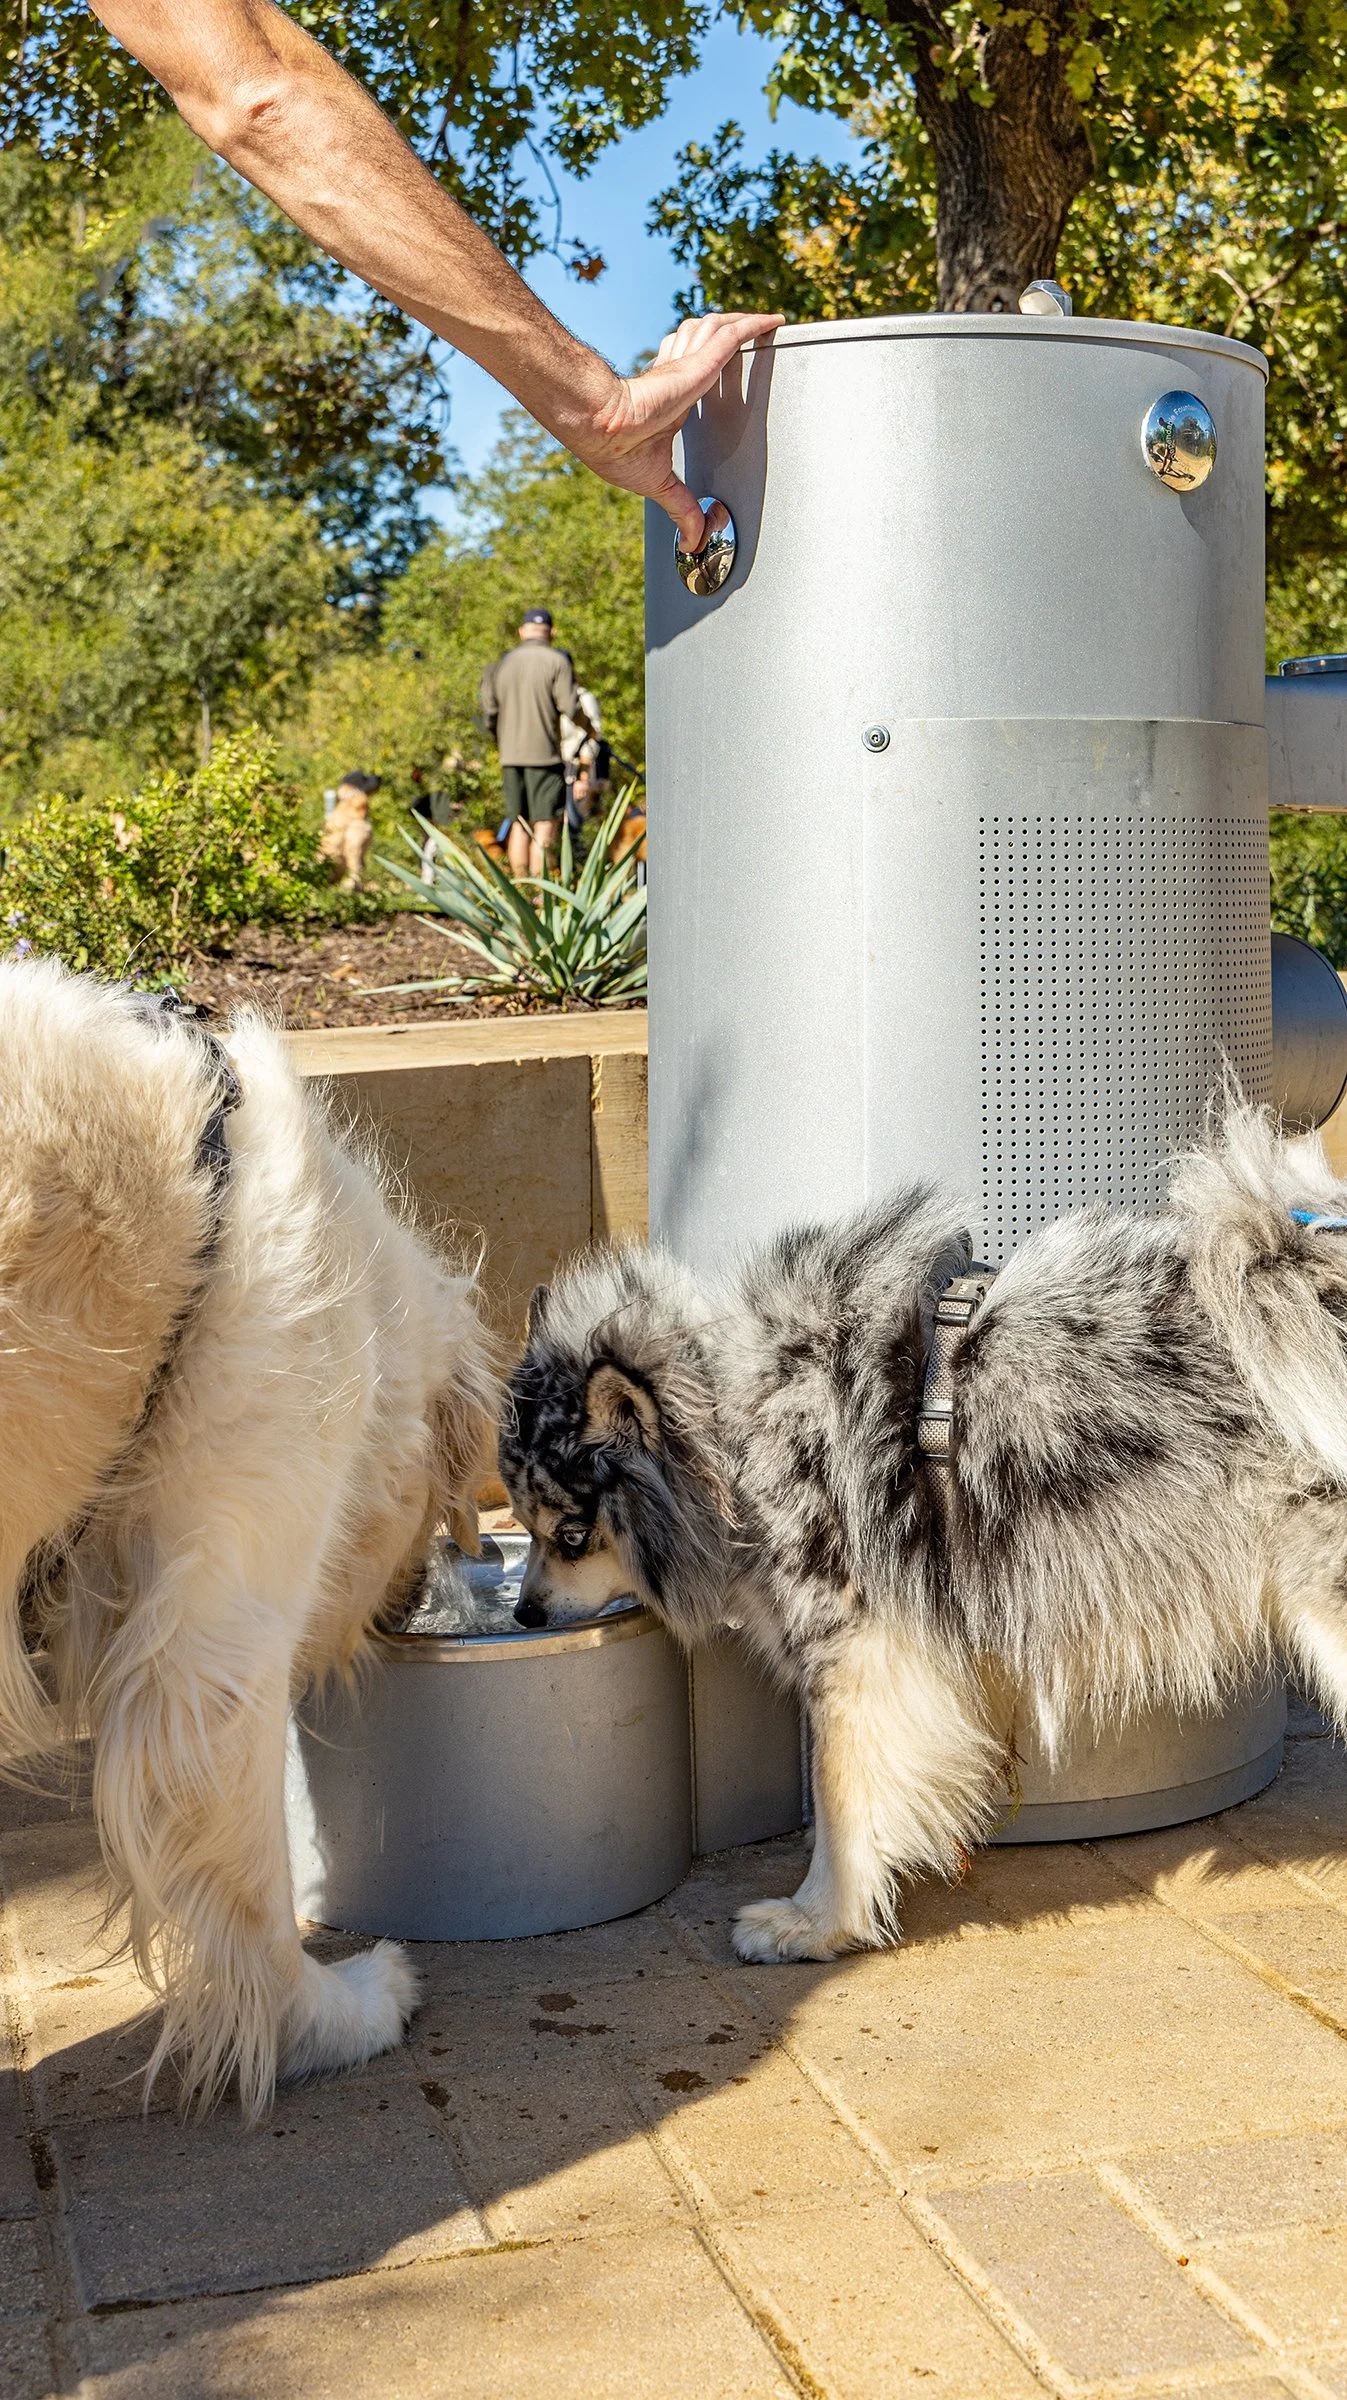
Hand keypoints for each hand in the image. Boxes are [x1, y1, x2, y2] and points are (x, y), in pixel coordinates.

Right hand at [575, 311, 784, 552]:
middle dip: (726, 333)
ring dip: (739, 323)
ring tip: (762, 322)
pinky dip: (755, 325)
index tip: (718, 377)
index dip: (705, 370)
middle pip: (706, 341)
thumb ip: (681, 507)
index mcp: (667, 400)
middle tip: (750, 334)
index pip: (690, 375)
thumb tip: (692, 543)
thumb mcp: (659, 483)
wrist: (602, 426)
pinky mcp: (699, 362)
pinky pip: (734, 335)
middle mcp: (676, 376)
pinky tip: (774, 320)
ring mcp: (687, 364)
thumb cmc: (616, 448)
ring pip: (717, 329)